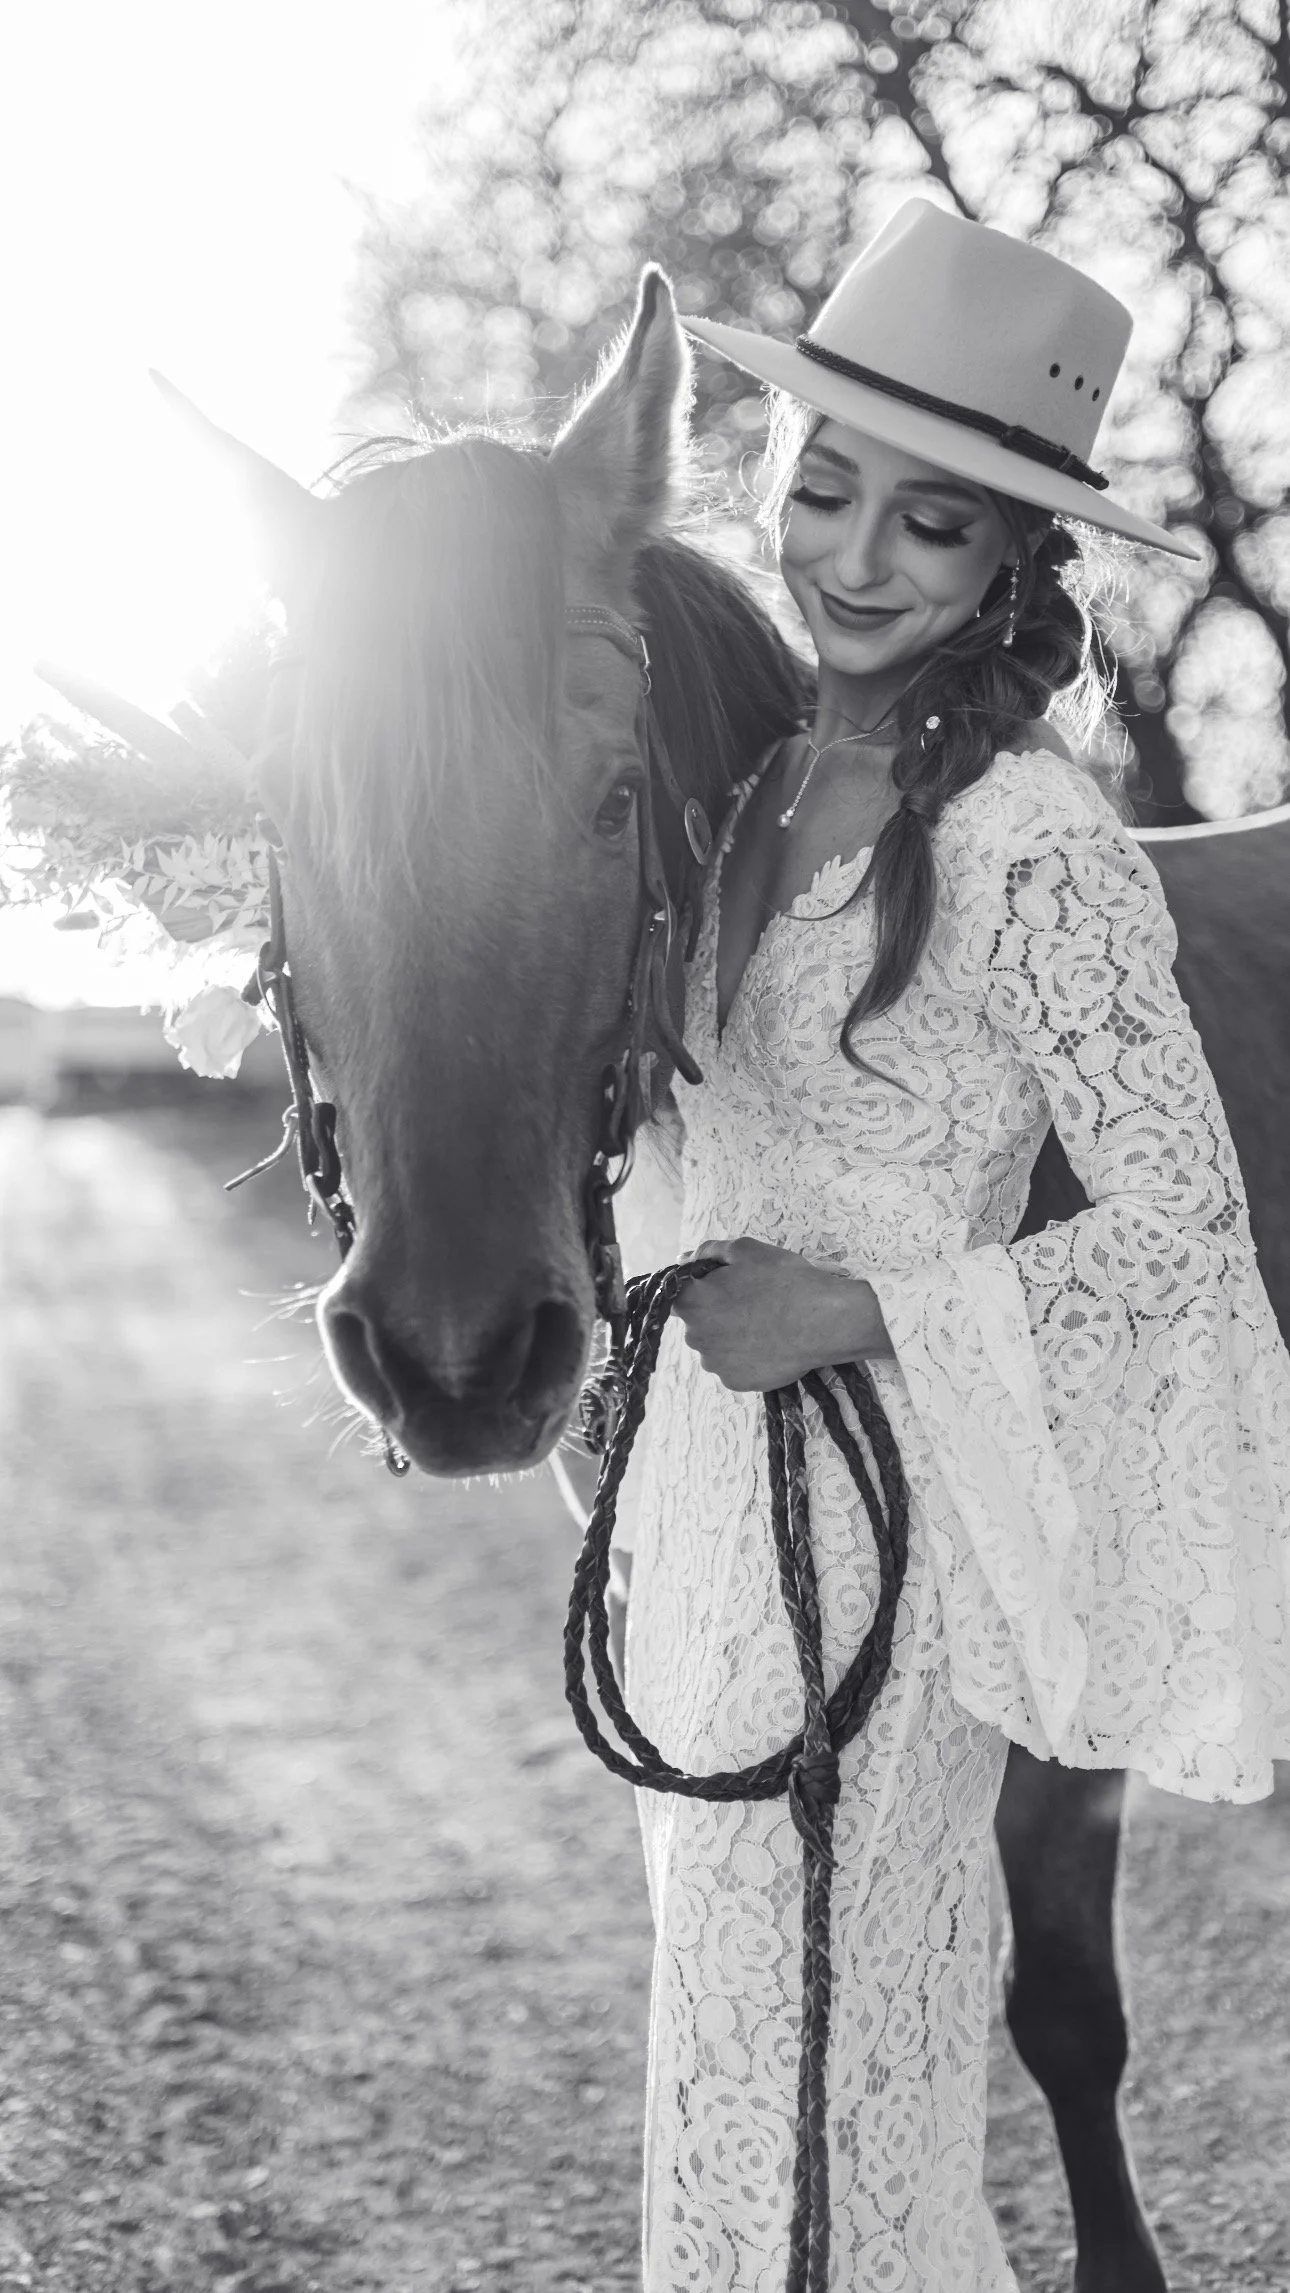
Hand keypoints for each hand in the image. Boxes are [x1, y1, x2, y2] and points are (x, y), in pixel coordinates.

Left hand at [672, 1236, 891, 1391]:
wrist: (823, 1321)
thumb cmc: (784, 1280)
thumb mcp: (746, 1250)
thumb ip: (708, 1251)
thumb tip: (684, 1258)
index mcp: (692, 1302)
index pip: (679, 1293)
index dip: (700, 1286)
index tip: (724, 1284)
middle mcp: (695, 1336)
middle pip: (697, 1321)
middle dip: (715, 1311)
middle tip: (750, 1301)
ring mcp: (715, 1363)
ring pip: (715, 1345)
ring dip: (729, 1335)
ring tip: (763, 1324)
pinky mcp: (735, 1382)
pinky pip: (732, 1365)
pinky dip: (744, 1356)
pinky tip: (767, 1343)